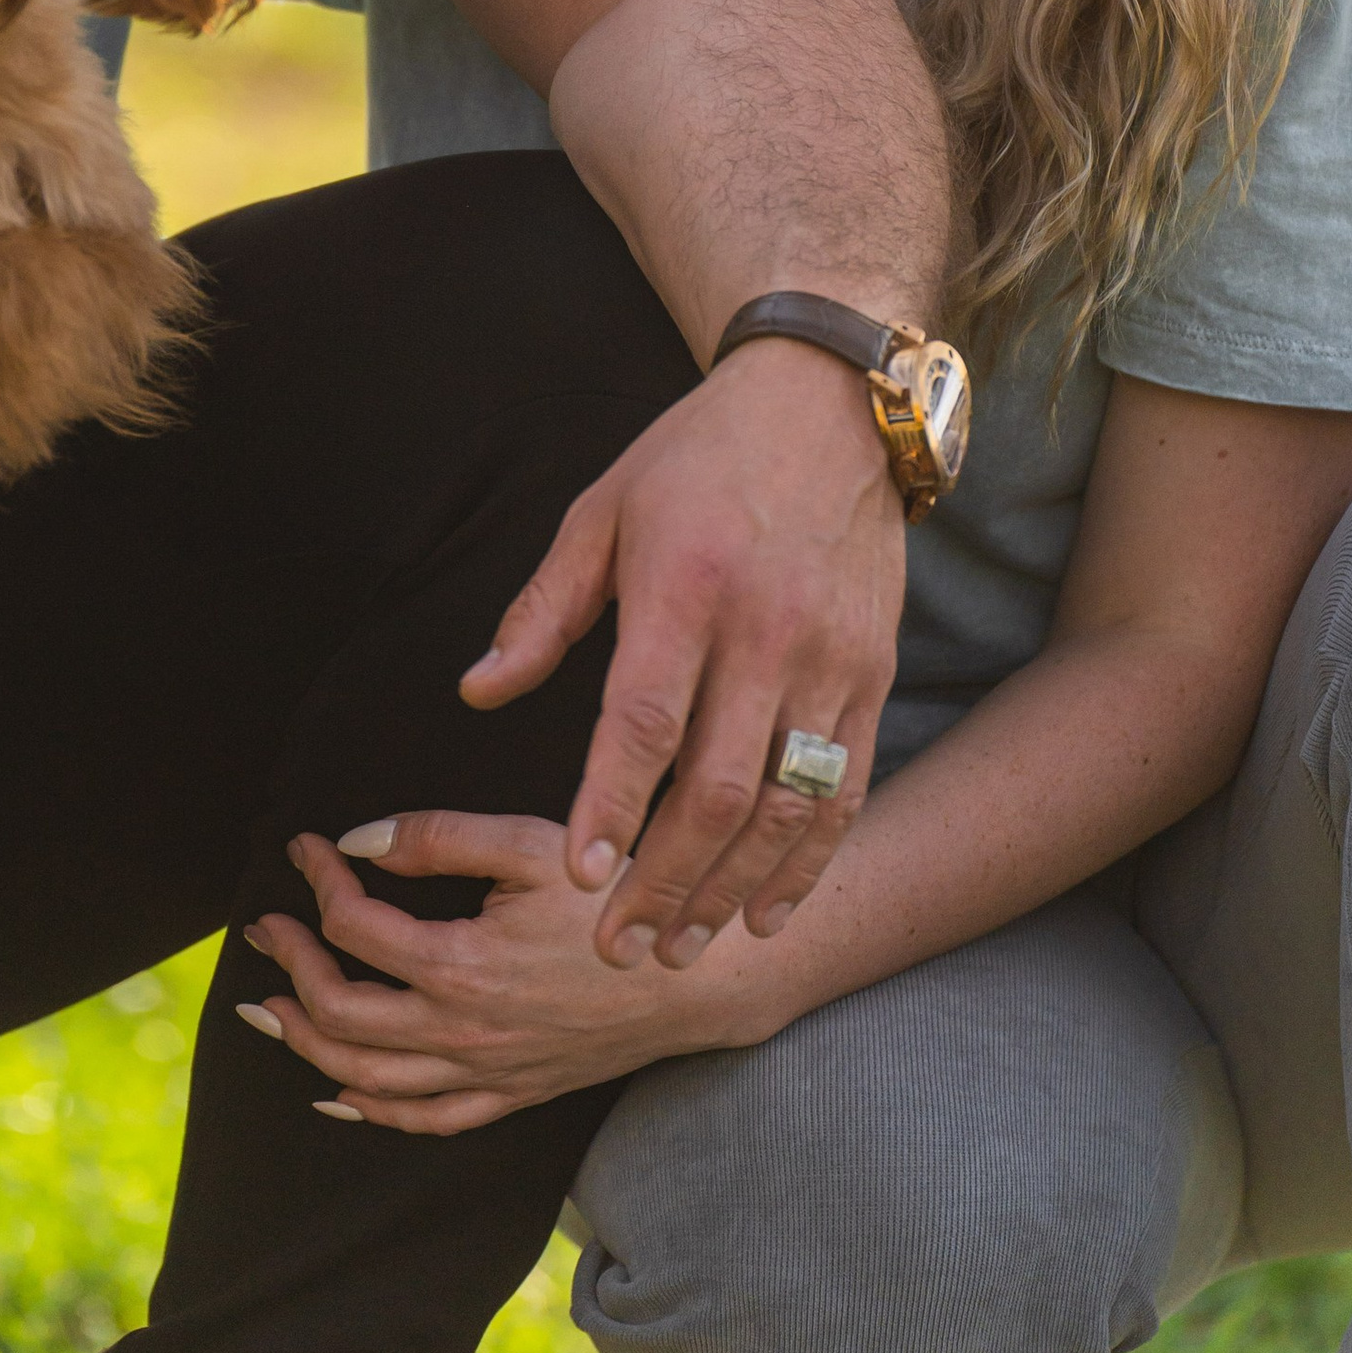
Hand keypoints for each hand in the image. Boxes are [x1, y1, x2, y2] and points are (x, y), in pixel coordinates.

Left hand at [235, 813, 782, 1132]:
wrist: (695, 976)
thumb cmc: (614, 898)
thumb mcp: (529, 845)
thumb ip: (437, 838)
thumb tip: (358, 840)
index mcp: (459, 965)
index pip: (353, 927)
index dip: (318, 881)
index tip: (308, 848)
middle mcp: (460, 1032)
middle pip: (339, 1014)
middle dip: (289, 968)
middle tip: (263, 929)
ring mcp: (484, 1072)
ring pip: (367, 1078)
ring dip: (306, 1043)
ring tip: (268, 1009)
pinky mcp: (510, 1093)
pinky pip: (425, 1120)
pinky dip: (369, 1111)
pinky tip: (337, 1092)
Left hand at [460, 338, 901, 968]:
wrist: (827, 403)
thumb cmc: (693, 458)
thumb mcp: (600, 512)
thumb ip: (542, 611)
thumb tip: (478, 693)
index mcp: (685, 588)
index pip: (644, 721)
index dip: (610, 805)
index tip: (578, 879)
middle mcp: (766, 631)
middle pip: (718, 787)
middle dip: (665, 880)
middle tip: (619, 949)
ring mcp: (830, 658)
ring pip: (786, 805)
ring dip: (733, 889)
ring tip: (683, 948)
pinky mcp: (873, 673)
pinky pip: (845, 788)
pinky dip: (808, 861)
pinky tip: (767, 910)